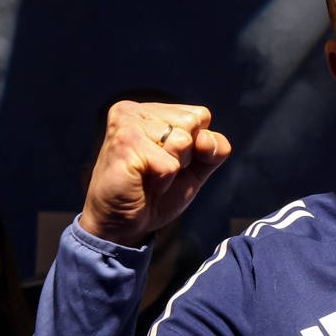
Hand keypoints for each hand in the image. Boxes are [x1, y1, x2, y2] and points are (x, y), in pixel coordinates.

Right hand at [79, 102, 229, 245]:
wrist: (122, 225)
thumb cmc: (155, 194)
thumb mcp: (195, 169)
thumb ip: (213, 150)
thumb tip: (206, 138)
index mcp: (150, 110)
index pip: (200, 115)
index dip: (197, 146)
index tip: (170, 161)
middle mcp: (134, 110)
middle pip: (193, 123)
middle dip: (185, 155)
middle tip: (157, 170)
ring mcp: (126, 124)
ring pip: (182, 141)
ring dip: (173, 169)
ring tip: (149, 176)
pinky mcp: (124, 144)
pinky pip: (170, 164)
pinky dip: (163, 181)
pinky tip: (143, 183)